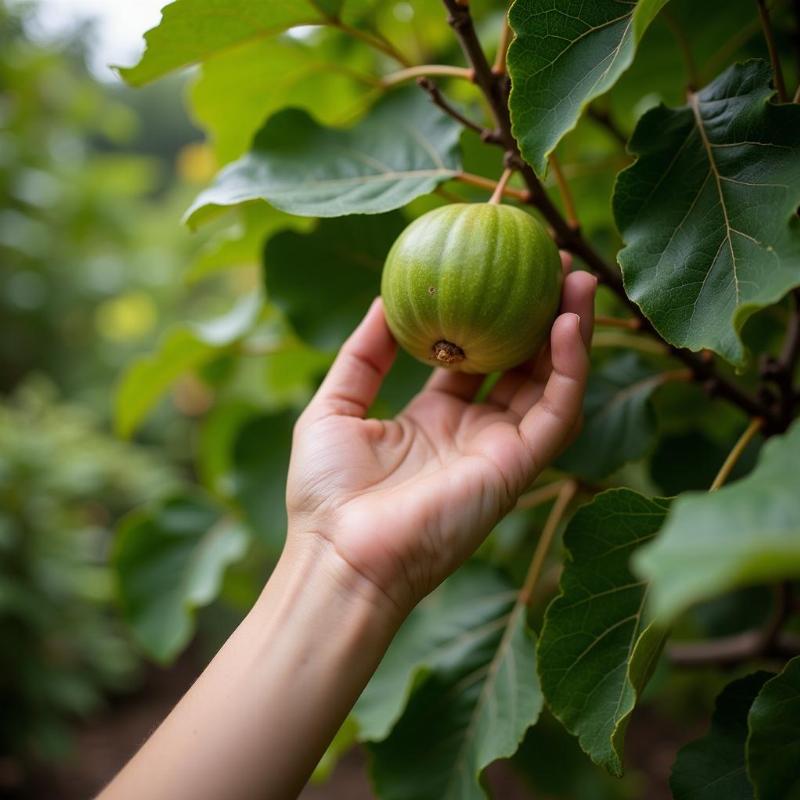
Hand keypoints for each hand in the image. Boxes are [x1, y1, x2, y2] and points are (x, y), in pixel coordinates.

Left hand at [286, 254, 595, 614]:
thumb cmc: (326, 492)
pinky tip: (567, 323)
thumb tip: (382, 295)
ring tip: (578, 278)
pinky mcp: (516, 470)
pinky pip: (556, 412)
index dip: (489, 315)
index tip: (497, 270)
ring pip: (550, 384)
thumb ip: (362, 354)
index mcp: (432, 419)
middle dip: (538, 315)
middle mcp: (472, 433)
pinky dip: (569, 368)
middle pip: (520, 364)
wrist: (339, 555)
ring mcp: (498, 452)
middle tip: (550, 263)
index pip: (474, 358)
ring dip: (569, 331)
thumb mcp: (334, 406)